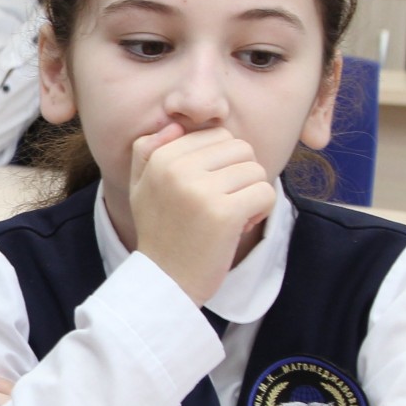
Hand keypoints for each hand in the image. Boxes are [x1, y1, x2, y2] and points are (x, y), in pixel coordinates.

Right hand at [129, 122, 275, 305]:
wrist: (164, 281)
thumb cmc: (160, 232)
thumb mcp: (140, 187)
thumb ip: (147, 151)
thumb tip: (174, 125)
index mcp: (161, 158)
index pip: (217, 135)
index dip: (222, 162)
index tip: (208, 188)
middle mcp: (178, 169)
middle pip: (241, 148)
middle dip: (240, 175)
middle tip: (223, 202)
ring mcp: (201, 191)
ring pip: (256, 170)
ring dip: (251, 194)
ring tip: (230, 217)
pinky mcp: (225, 213)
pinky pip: (265, 193)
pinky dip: (260, 211)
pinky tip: (240, 226)